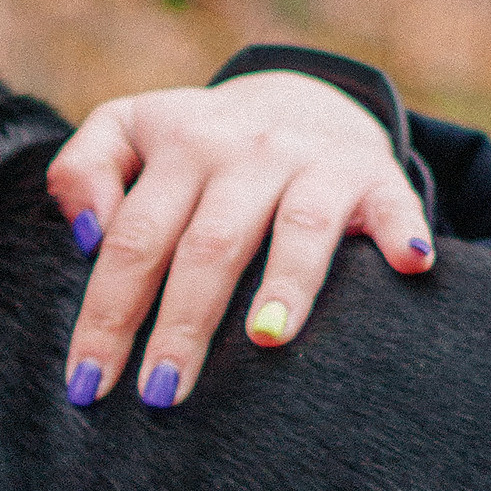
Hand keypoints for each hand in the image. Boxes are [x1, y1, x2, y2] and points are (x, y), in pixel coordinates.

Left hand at [48, 70, 433, 409]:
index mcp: (179, 147)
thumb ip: (82, 169)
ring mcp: (314, 163)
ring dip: (286, 282)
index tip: (87, 382)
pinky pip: (392, 205)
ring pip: (300, 225)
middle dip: (182, 324)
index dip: (107, 312)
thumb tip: (86, 233)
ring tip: (266, 339)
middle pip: (209, 245)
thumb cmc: (198, 142)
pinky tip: (408, 267)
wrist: (302, 95)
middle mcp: (246, 153)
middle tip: (160, 394)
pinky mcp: (375, 176)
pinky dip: (401, 232)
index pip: (133, 240)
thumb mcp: (129, 129)